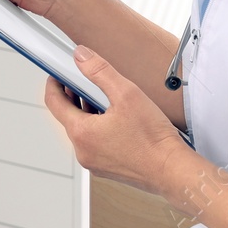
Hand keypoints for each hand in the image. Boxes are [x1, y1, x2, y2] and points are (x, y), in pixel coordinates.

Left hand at [44, 44, 185, 195]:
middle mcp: (83, 151)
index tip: (57, 74)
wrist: (173, 171)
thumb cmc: (153, 140)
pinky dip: (99, 127)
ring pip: (83, 130)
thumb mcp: (126, 94)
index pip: (54, 103)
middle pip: (68, 116)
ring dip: (88, 111)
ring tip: (106, 97)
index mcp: (81, 133)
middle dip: (73, 96)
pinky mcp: (108, 168)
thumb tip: (81, 56)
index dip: (54, 83)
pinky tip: (118, 118)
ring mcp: (95, 162)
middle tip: (85, 81)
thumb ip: (99, 71)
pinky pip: (95, 143)